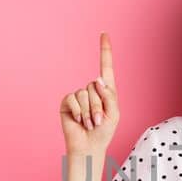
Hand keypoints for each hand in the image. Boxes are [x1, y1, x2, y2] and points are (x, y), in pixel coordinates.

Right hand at [59, 32, 120, 153]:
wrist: (88, 146)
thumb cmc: (103, 132)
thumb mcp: (114, 113)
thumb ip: (110, 95)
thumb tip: (97, 79)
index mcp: (106, 91)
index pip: (105, 67)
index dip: (105, 50)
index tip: (104, 33)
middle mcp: (91, 90)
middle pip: (95, 86)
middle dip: (98, 106)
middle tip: (97, 121)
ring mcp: (78, 96)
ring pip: (84, 93)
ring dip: (88, 112)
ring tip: (89, 123)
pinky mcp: (67, 102)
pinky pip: (73, 99)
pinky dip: (78, 112)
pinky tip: (79, 121)